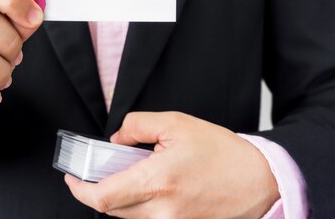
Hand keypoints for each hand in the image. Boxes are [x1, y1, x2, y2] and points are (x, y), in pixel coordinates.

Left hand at [65, 112, 279, 218]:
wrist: (263, 183)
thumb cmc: (223, 153)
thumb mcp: (177, 124)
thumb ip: (138, 125)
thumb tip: (116, 140)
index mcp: (158, 182)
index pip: (102, 197)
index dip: (79, 189)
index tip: (71, 177)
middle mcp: (162, 211)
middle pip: (111, 209)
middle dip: (98, 189)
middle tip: (100, 170)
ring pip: (128, 216)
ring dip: (120, 197)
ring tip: (132, 174)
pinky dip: (140, 205)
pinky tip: (152, 187)